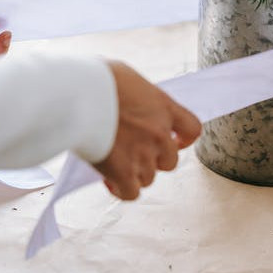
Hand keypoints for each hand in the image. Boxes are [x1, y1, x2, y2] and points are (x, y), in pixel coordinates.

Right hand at [95, 62, 201, 200]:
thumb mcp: (129, 79)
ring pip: (149, 178)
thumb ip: (140, 98)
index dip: (184, 140)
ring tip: (114, 161)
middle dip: (153, 159)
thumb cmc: (100, 79)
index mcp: (164, 107)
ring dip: (133, 173)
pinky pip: (130, 193)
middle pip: (170, 161)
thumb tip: (132, 103)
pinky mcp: (124, 172)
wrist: (81, 93)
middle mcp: (159, 133)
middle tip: (133, 152)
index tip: (174, 141)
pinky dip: (120, 189)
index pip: (192, 129)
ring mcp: (143, 154)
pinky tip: (108, 179)